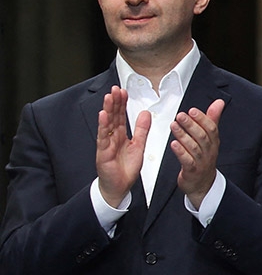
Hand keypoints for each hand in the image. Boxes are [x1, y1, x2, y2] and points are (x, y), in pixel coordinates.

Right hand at [96, 87, 150, 206]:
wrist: (119, 186)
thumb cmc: (126, 168)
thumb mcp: (138, 145)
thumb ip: (141, 129)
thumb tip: (145, 113)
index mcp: (120, 135)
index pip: (120, 115)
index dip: (122, 103)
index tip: (123, 91)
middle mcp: (111, 137)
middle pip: (113, 116)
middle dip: (114, 102)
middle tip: (116, 88)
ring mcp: (106, 144)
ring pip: (106, 124)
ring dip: (108, 110)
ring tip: (109, 97)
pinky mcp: (103, 152)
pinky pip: (103, 137)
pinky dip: (103, 126)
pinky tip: (103, 115)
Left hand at [171, 98, 224, 207]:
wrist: (203, 184)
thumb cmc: (204, 158)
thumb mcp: (211, 138)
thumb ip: (212, 119)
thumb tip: (219, 103)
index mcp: (213, 142)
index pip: (211, 128)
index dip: (202, 119)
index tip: (192, 110)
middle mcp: (208, 151)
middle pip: (202, 136)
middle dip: (191, 125)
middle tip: (180, 115)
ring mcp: (201, 161)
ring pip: (194, 147)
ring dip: (183, 135)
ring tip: (174, 126)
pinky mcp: (192, 171)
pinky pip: (187, 161)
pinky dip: (181, 152)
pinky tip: (174, 144)